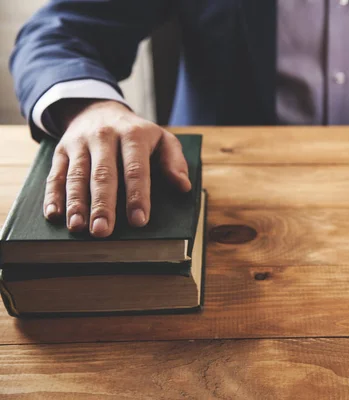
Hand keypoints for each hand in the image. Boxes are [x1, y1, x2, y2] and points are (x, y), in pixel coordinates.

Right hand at [43, 100, 191, 237]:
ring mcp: (80, 143)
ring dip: (76, 203)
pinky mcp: (61, 150)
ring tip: (78, 227)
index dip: (137, 196)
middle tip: (103, 231)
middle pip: (103, 174)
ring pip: (77, 175)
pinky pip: (56, 174)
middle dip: (103, 205)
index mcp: (133, 135)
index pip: (136, 169)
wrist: (99, 109)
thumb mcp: (162, 139)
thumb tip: (183, 187)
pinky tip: (54, 214)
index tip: (139, 221)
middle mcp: (104, 136)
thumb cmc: (137, 134)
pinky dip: (53, 195)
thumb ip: (174, 162)